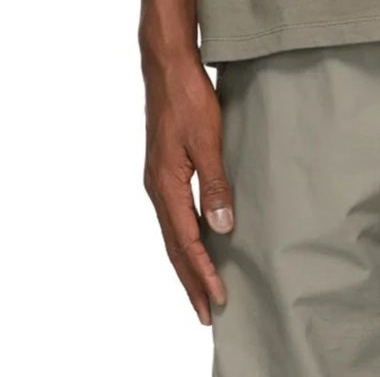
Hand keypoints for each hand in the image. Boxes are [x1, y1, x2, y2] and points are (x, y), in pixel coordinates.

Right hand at [143, 54, 233, 323]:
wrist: (167, 65)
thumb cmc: (188, 98)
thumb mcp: (208, 140)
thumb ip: (215, 185)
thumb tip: (222, 228)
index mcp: (166, 186)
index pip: (186, 242)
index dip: (203, 273)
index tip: (218, 300)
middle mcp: (157, 188)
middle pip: (174, 247)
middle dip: (191, 281)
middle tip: (207, 313)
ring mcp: (158, 179)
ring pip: (172, 234)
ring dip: (187, 263)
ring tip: (200, 289)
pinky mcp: (163, 169)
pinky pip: (172, 216)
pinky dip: (183, 239)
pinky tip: (195, 243)